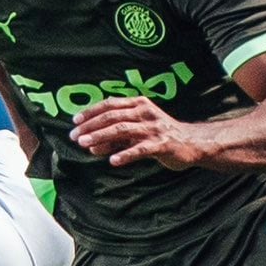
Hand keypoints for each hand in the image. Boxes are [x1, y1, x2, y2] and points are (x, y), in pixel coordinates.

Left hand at [69, 97, 201, 169]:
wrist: (191, 143)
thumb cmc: (160, 136)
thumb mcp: (136, 133)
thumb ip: (114, 138)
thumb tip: (91, 146)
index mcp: (138, 104)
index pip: (110, 105)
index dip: (91, 112)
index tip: (75, 121)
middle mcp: (145, 112)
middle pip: (112, 117)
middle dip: (91, 126)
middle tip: (74, 136)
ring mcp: (154, 128)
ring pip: (122, 130)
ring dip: (101, 137)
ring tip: (86, 145)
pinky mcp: (161, 144)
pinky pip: (140, 149)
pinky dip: (125, 154)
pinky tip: (113, 161)